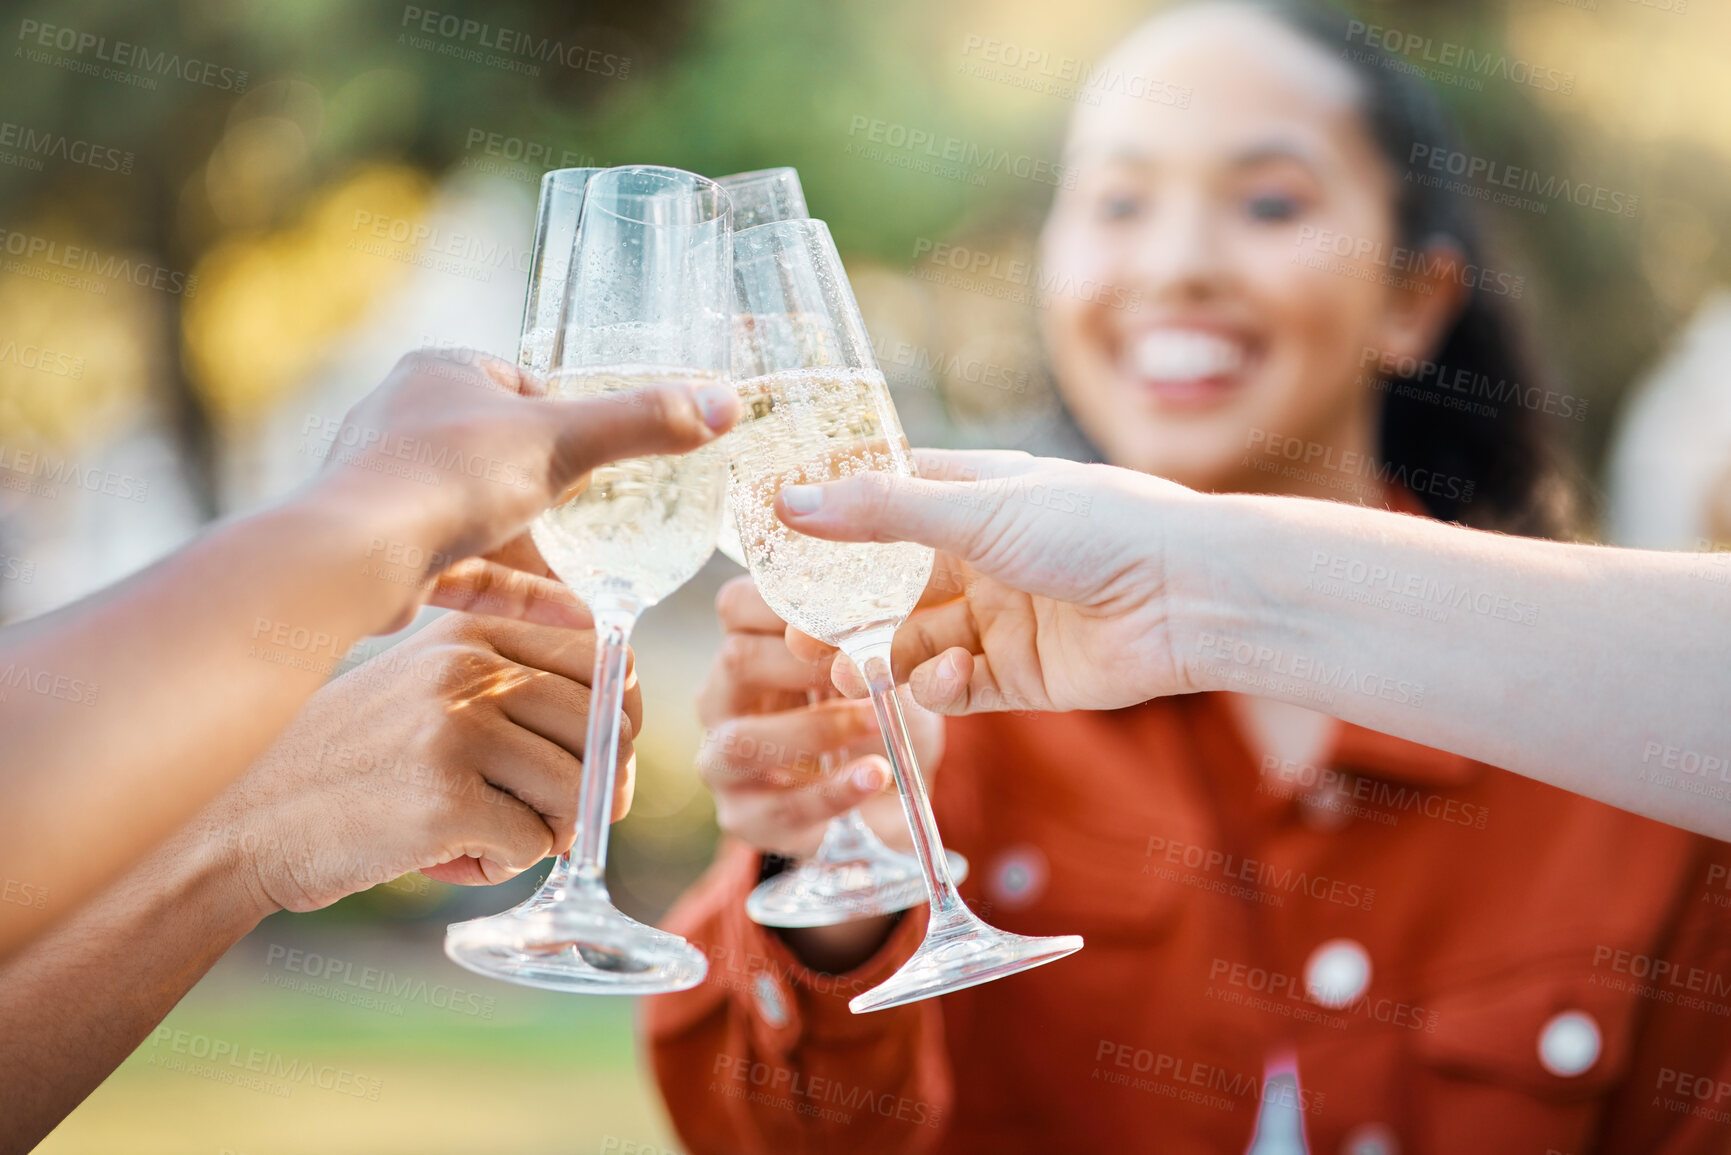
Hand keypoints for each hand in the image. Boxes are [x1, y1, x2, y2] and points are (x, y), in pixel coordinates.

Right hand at [203, 612, 639, 912]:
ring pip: (580, 792)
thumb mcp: (430, 686)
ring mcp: (455, 727)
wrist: (244, 818)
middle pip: (604, 730)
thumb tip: (627, 727)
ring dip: (547, 833)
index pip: (608, 659)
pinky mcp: (441, 796)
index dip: (621, 720)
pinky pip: (532, 845)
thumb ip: (518, 684)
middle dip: (596, 789)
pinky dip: (503, 867)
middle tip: (548, 821)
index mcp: (475, 628)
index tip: (600, 762)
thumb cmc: (355, 761)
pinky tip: (447, 857)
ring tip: (484, 836)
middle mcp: (469, 665)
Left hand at [317, 347, 737, 630]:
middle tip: (604, 517)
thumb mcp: (564, 441)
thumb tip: (725, 405)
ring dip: (539, 548)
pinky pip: (469, 572)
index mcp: (440, 374)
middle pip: (501, 454)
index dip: (564, 418)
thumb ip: (643, 425)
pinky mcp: (390, 555)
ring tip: (597, 574)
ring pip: (482, 518)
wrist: (353, 555)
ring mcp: (393, 492)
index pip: (520, 386)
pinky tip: (578, 618)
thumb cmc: (449, 476)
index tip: (597, 454)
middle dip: (552, 490)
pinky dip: (519, 592)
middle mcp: (406, 423)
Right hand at [696, 576, 943, 857]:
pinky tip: (877, 776)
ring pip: (742, 740)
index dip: (786, 599)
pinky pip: (778, 807)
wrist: (883, 791)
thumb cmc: (871, 705)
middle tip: (866, 661)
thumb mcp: (878, 661)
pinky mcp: (744, 816)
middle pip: (735, 661)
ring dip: (816, 729)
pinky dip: (832, 791)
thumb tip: (886, 598)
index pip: (736, 603)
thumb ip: (873, 629)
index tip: (847, 604)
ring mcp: (722, 759)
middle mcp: (721, 697)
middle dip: (804, 661)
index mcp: (746, 645)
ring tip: (876, 722)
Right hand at [776, 449, 1195, 715]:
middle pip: (885, 587)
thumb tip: (787, 502)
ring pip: (910, 643)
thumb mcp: (978, 509)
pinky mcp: (1016, 677)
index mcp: (971, 496)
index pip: (880, 505)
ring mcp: (997, 618)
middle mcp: (979, 556)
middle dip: (842, 613)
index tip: (775, 556)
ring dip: (877, 658)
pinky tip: (942, 680)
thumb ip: (882, 513)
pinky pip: (953, 688)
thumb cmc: (1096, 527)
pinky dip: (936, 689)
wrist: (1188, 596)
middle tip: (799, 636)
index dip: (828, 530)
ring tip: (846, 673)